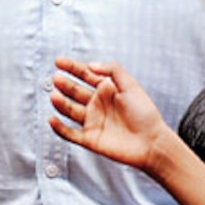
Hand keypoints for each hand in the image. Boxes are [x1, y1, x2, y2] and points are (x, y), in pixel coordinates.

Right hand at [48, 58, 171, 172]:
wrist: (152, 143)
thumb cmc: (145, 114)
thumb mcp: (131, 85)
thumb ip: (113, 70)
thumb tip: (91, 64)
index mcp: (106, 90)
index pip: (85, 75)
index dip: (71, 67)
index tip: (58, 61)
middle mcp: (97, 104)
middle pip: (75, 91)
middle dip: (65, 84)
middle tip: (56, 79)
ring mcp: (92, 121)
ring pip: (70, 110)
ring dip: (61, 103)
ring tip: (55, 96)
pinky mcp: (90, 139)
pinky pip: (70, 133)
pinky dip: (59, 128)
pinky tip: (52, 119)